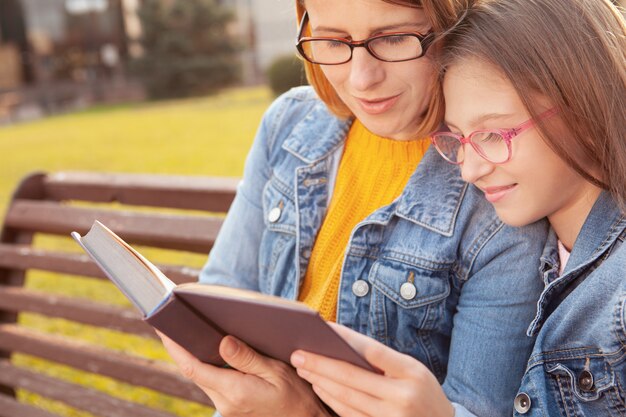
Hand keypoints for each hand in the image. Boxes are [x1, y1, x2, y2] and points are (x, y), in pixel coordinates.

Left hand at [159, 332, 330, 416]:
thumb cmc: (296, 397)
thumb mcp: (276, 372)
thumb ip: (247, 358)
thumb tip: (223, 342)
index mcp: (235, 391)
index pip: (194, 367)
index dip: (176, 347)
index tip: (164, 330)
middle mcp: (225, 403)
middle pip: (194, 371)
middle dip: (183, 348)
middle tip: (174, 323)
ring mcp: (226, 408)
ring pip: (202, 377)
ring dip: (195, 356)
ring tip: (190, 331)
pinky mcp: (231, 407)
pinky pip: (213, 383)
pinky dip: (208, 366)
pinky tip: (212, 351)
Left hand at [290, 323, 453, 416]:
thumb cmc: (423, 392)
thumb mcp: (414, 371)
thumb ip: (383, 361)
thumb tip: (341, 344)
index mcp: (412, 372)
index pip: (372, 350)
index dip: (344, 338)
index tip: (322, 329)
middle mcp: (402, 396)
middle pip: (351, 377)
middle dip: (320, 364)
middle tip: (297, 354)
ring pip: (346, 398)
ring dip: (320, 382)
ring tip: (303, 369)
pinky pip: (349, 414)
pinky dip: (331, 400)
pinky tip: (319, 387)